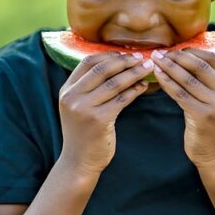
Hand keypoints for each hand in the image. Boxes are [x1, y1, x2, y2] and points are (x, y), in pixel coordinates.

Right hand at [57, 52, 151, 174]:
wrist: (79, 161)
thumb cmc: (84, 133)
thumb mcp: (79, 107)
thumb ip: (89, 88)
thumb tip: (116, 64)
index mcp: (66, 90)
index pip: (88, 62)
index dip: (109, 55)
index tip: (126, 53)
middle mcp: (72, 97)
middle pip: (102, 69)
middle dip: (125, 61)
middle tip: (141, 58)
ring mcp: (84, 108)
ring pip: (114, 83)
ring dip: (134, 73)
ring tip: (147, 69)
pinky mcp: (98, 120)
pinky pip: (122, 99)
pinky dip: (135, 90)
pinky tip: (144, 87)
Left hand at [152, 48, 214, 168]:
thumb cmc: (212, 127)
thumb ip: (209, 83)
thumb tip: (185, 59)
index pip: (214, 59)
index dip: (193, 52)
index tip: (176, 50)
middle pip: (200, 66)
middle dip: (177, 57)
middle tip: (160, 53)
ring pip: (188, 78)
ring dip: (169, 67)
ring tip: (155, 61)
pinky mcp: (202, 116)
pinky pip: (180, 94)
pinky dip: (167, 82)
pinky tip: (157, 77)